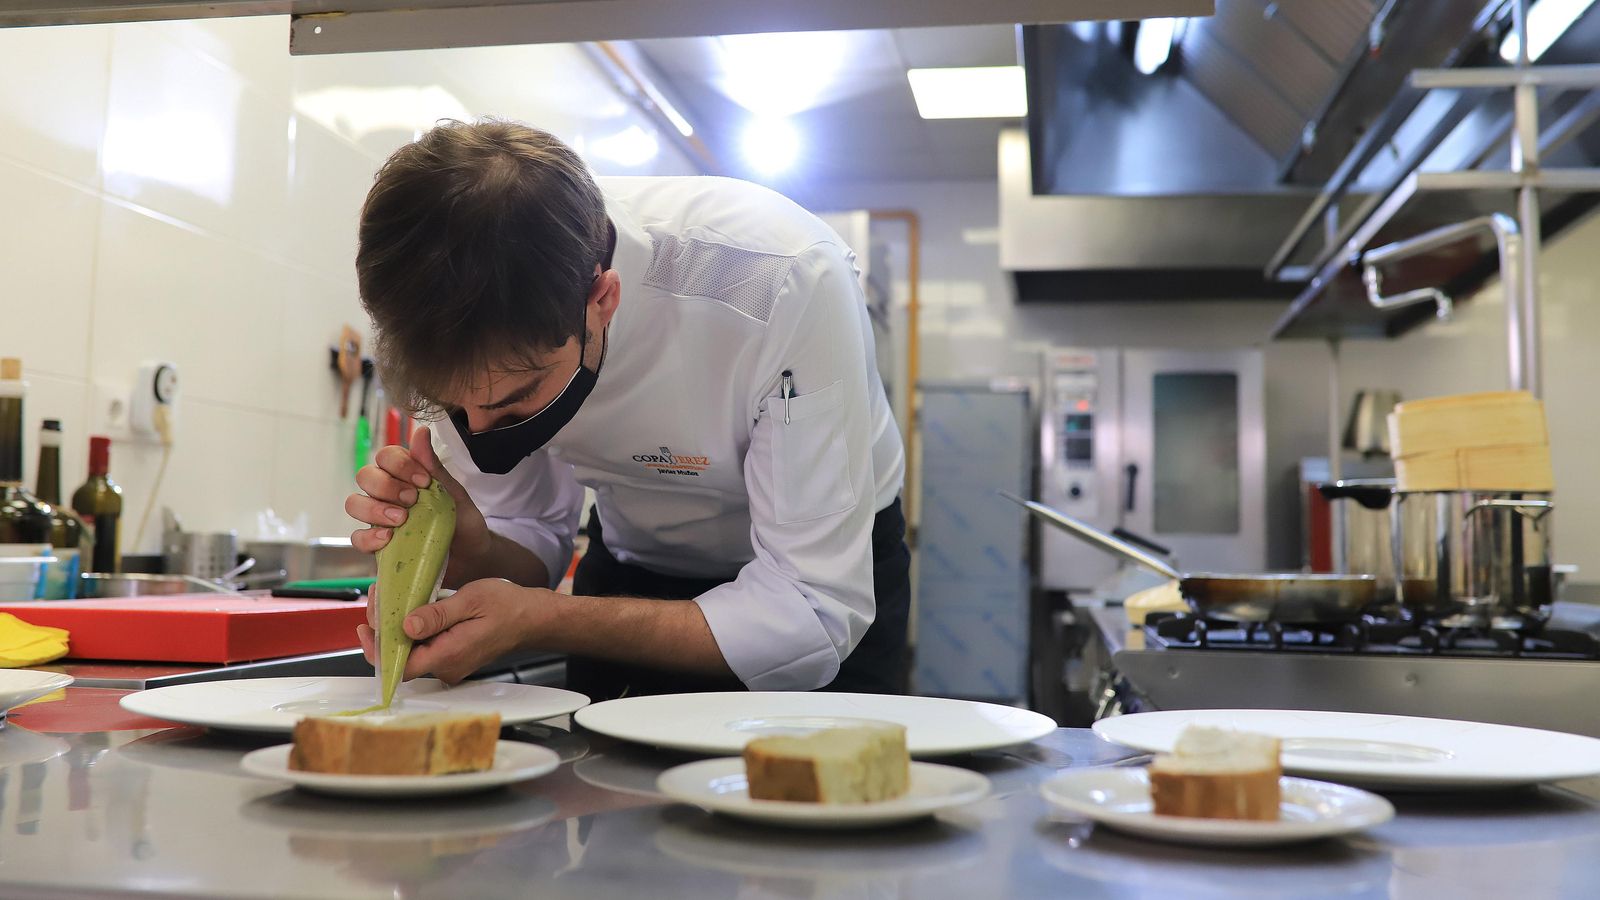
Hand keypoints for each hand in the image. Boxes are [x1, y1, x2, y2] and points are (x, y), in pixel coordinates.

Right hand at [346, 424, 490, 577]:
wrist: (471, 556)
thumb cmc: (462, 521)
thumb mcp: (453, 493)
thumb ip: (434, 467)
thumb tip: (421, 432)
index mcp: (404, 476)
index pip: (385, 457)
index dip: (399, 465)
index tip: (423, 481)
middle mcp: (386, 494)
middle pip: (365, 476)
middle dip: (386, 486)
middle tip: (412, 500)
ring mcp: (378, 518)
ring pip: (354, 504)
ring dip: (374, 509)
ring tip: (401, 520)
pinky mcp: (377, 545)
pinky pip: (358, 538)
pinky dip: (369, 537)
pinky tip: (388, 539)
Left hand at [357, 578, 541, 684]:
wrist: (532, 618)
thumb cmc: (508, 607)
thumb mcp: (470, 601)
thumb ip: (437, 615)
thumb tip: (406, 626)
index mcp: (449, 655)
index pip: (399, 666)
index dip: (376, 650)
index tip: (365, 627)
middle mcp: (447, 667)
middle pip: (401, 657)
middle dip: (384, 630)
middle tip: (379, 599)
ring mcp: (450, 664)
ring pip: (412, 651)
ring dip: (398, 628)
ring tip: (392, 599)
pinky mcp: (453, 657)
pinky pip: (425, 647)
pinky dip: (414, 630)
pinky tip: (412, 608)